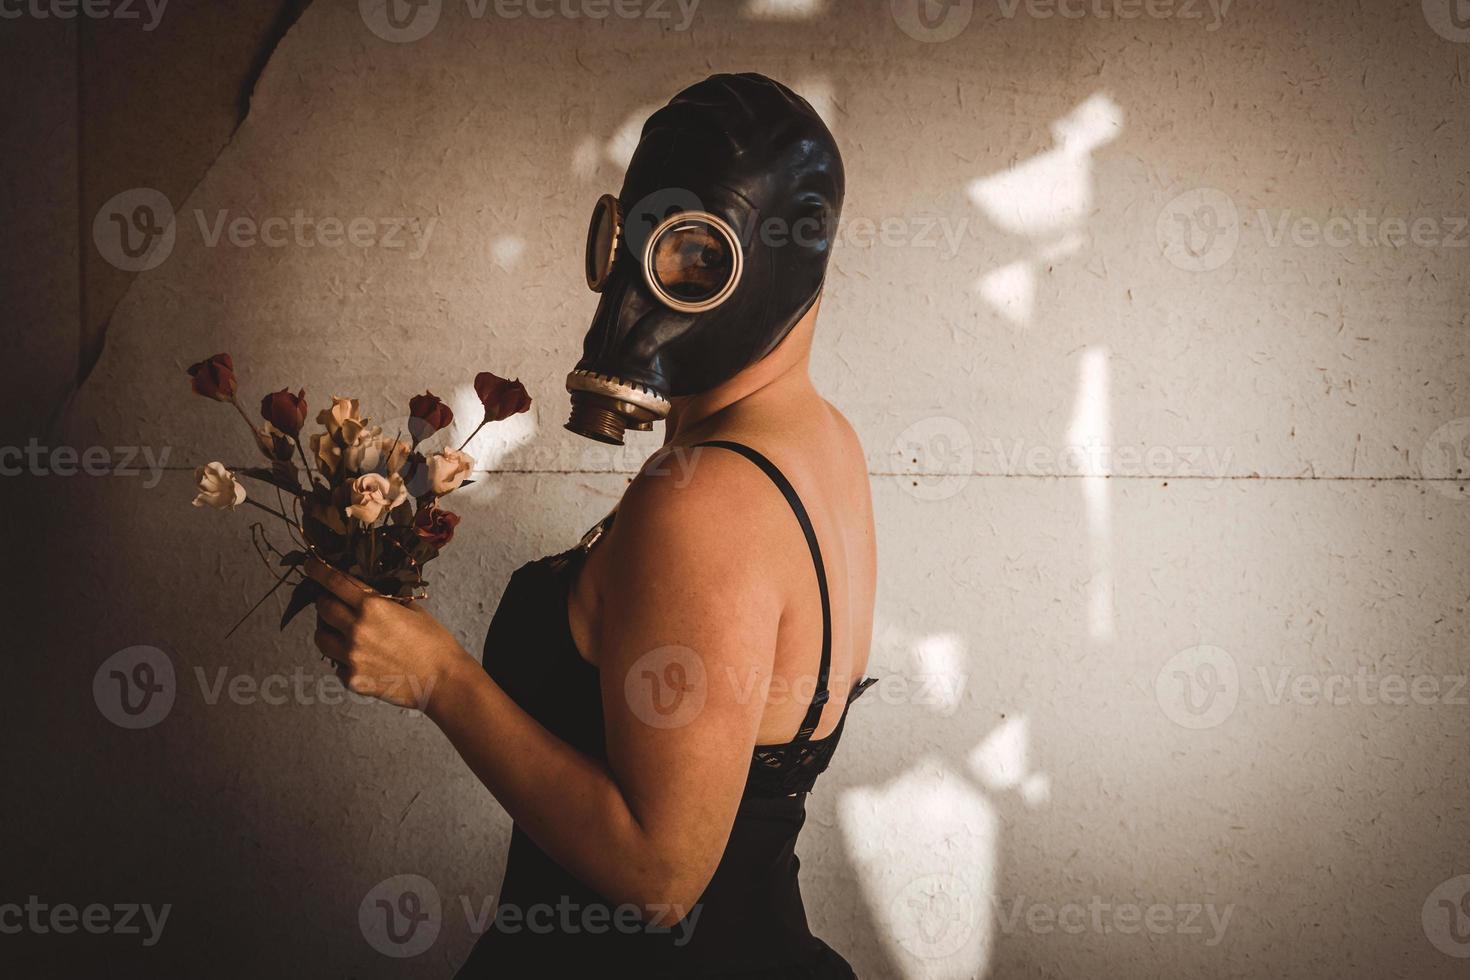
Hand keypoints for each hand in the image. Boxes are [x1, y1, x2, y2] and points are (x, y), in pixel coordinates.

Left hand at [305, 558, 472, 709]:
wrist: (443, 680)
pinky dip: (344, 658)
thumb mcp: (412, 609)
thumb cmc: (434, 642)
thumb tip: (366, 593)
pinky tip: (362, 658)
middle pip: (322, 607)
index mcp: (373, 606)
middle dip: (324, 600)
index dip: (318, 570)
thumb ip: (385, 601)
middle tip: (331, 601)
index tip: (310, 565)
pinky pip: (337, 664)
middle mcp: (356, 629)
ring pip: (321, 637)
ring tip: (341, 631)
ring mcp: (351, 657)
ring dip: (327, 629)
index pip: (334, 582)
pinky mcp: (352, 679)